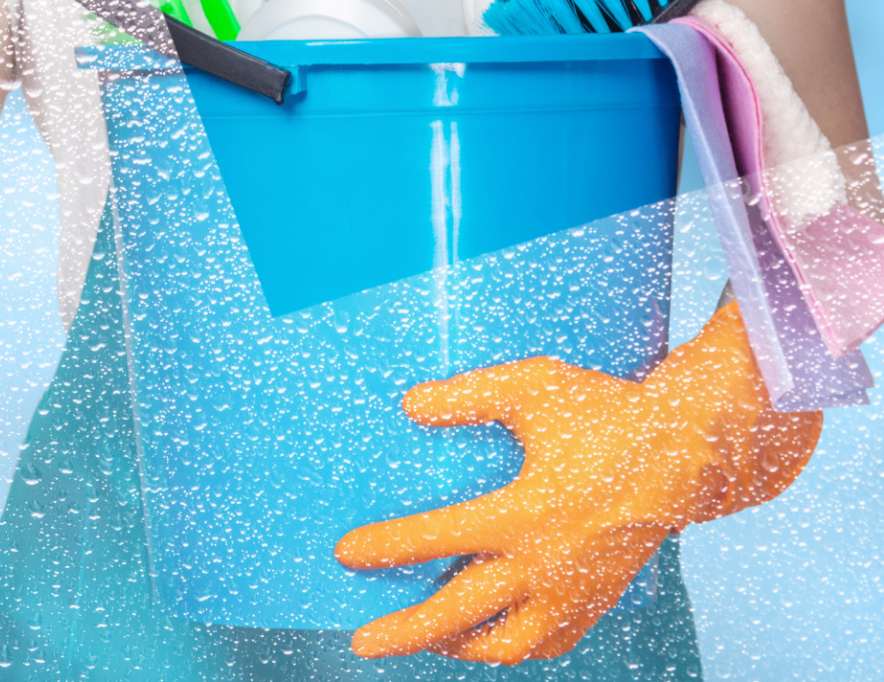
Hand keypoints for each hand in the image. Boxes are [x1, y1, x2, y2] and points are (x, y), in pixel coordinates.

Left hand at [335, 301, 820, 663]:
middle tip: (364, 642)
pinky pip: (551, 641)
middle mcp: (545, 565)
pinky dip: (517, 647)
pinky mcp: (599, 597)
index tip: (346, 553)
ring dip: (460, 647)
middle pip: (459, 614)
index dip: (386, 548)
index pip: (436, 539)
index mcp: (522, 515)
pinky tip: (496, 638)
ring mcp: (575, 590)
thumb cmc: (607, 413)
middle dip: (406, 632)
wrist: (688, 451)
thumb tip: (411, 405)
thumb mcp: (530, 386)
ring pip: (508, 643)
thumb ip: (466, 396)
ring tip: (429, 642)